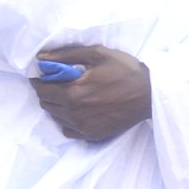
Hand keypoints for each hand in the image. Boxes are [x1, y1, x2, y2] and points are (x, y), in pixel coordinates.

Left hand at [32, 42, 152, 141]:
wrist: (150, 94)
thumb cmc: (125, 70)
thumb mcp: (97, 54)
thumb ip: (66, 55)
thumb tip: (40, 58)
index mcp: (72, 92)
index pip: (41, 90)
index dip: (39, 81)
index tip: (43, 76)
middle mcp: (74, 113)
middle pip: (46, 105)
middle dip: (47, 93)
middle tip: (58, 83)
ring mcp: (83, 127)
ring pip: (56, 118)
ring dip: (56, 106)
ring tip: (69, 95)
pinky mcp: (92, 135)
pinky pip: (68, 130)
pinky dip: (67, 120)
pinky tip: (77, 110)